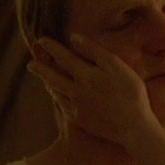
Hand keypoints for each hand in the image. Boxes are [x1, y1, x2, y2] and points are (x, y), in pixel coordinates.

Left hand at [28, 34, 160, 148]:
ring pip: (56, 91)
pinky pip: (62, 105)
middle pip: (51, 76)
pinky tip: (58, 95)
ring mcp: (75, 107)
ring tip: (44, 78)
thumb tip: (74, 38)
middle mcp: (75, 90)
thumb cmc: (131, 93)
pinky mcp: (79, 120)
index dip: (51, 47)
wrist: (133, 127)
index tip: (41, 40)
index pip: (62, 57)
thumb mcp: (117, 66)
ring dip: (48, 83)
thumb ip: (94, 51)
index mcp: (85, 74)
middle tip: (30, 64)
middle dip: (40, 68)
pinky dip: (58, 97)